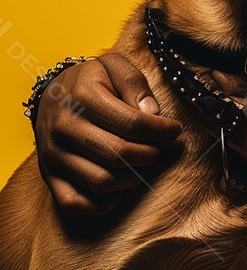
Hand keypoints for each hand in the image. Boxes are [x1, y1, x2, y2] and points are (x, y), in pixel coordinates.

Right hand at [34, 54, 181, 214]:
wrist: (52, 92)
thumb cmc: (91, 80)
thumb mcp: (113, 65)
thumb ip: (134, 83)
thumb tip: (152, 112)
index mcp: (82, 97)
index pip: (132, 124)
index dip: (161, 130)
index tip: (174, 130)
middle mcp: (63, 128)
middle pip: (119, 155)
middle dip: (149, 154)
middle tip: (158, 148)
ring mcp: (53, 154)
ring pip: (101, 182)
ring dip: (132, 178)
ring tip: (142, 163)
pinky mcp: (48, 174)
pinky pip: (74, 202)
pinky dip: (101, 203)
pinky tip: (119, 185)